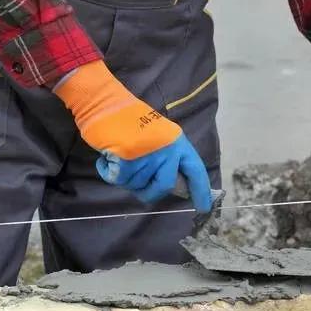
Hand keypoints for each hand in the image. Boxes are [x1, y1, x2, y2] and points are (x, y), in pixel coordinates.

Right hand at [54, 61, 212, 212]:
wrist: (106, 103)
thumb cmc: (130, 118)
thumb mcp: (159, 135)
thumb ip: (168, 158)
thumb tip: (173, 185)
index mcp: (177, 143)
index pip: (195, 171)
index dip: (201, 191)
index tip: (203, 208)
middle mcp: (166, 152)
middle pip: (164, 187)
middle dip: (151, 192)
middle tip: (140, 187)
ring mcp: (147, 158)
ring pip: (137, 185)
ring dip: (126, 177)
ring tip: (120, 155)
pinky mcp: (126, 163)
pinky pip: (118, 181)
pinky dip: (109, 173)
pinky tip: (108, 157)